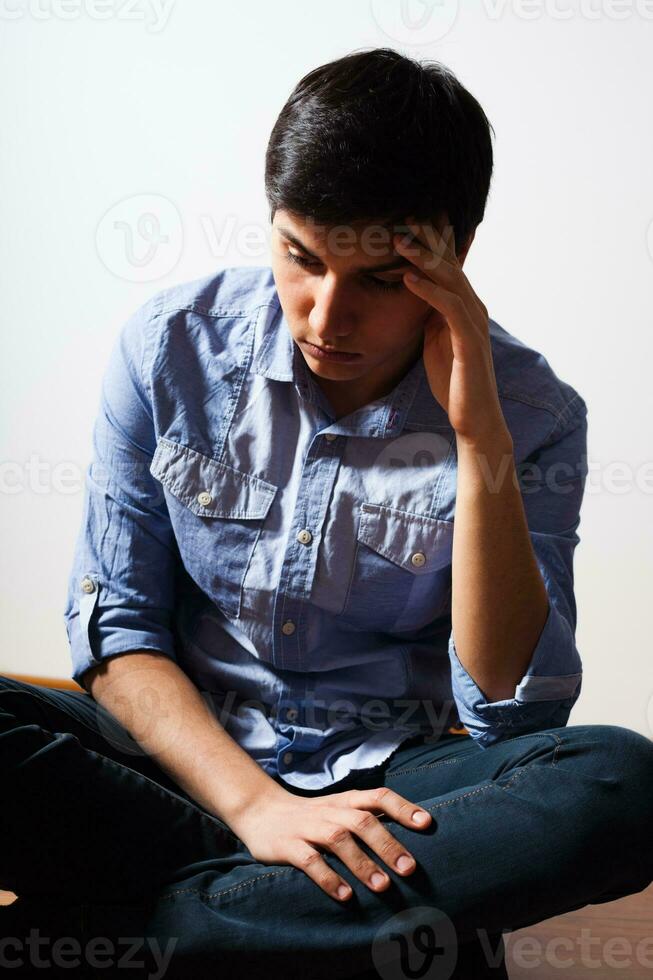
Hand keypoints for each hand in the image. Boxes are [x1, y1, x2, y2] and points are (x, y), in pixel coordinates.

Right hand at [228, 784, 431, 901]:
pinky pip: (309, 860)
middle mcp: (330, 811)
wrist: (261, 811)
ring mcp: (308, 827)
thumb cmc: (312, 816)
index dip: (404, 808)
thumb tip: (407, 839)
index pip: (379, 796)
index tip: (427, 824)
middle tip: (409, 869)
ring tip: (382, 886)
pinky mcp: (288, 845)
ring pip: (338, 839)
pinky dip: (327, 877)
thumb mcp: (339, 810)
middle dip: (387, 844)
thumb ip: (368, 819)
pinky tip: (344, 895)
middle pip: (362, 821)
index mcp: (346, 801)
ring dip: (361, 862)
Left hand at [394, 215, 509, 446]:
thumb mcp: (434, 339)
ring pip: (450, 279)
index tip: (400, 219)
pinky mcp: (469, 341)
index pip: (446, 264)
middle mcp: (473, 307)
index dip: (427, 241)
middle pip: (449, 262)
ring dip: (423, 257)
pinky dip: (428, 290)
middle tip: (399, 215)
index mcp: (464, 305)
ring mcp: (474, 322)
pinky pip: (449, 308)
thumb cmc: (453, 381)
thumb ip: (428, 314)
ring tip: (397, 239)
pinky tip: (407, 278)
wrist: (474, 418)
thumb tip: (411, 292)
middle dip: (425, 238)